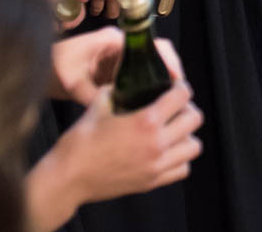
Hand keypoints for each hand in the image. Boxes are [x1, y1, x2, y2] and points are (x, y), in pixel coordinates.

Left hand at [50, 28, 185, 103]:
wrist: (36, 67)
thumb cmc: (53, 69)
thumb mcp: (71, 83)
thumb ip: (90, 95)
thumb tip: (112, 113)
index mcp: (114, 40)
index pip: (152, 44)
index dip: (167, 61)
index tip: (175, 81)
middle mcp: (122, 45)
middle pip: (157, 53)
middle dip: (169, 73)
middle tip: (178, 97)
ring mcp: (121, 56)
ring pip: (151, 64)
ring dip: (161, 81)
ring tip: (169, 104)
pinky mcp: (117, 69)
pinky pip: (141, 74)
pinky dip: (149, 87)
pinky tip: (152, 106)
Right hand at [51, 82, 203, 204]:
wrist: (67, 178)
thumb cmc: (79, 142)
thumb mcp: (98, 105)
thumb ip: (117, 89)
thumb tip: (126, 80)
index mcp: (145, 121)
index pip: (182, 96)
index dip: (181, 88)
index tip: (175, 88)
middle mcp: (156, 144)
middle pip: (194, 119)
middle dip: (186, 109)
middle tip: (175, 108)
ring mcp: (156, 166)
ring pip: (194, 146)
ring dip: (187, 135)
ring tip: (173, 131)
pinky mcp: (151, 182)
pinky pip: (182, 169)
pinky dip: (180, 159)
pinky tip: (167, 152)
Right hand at [81, 0, 157, 19]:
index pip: (142, 2)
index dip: (136, 5)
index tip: (133, 6)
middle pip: (126, 12)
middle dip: (122, 11)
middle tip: (118, 8)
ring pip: (111, 14)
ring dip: (108, 12)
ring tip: (105, 10)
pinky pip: (96, 9)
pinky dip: (95, 10)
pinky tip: (94, 9)